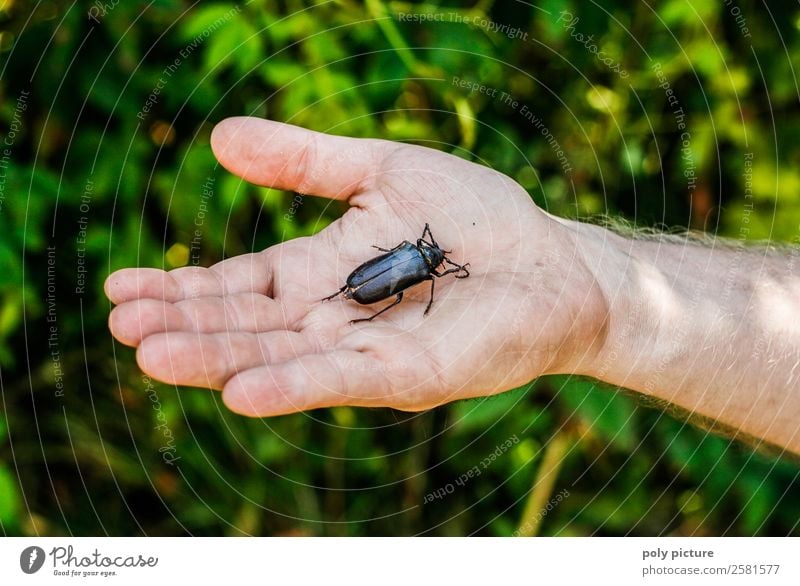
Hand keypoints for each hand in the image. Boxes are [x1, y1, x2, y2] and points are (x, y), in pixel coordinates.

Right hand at [105, 118, 607, 415]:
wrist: (550, 258)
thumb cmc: (475, 216)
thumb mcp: (382, 169)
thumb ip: (305, 161)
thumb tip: (218, 136)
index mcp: (323, 271)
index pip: (240, 284)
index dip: (184, 287)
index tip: (120, 286)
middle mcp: (334, 317)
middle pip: (249, 326)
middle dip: (187, 327)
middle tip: (122, 326)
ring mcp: (368, 351)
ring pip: (283, 358)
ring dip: (219, 359)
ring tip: (152, 357)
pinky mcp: (410, 376)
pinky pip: (343, 381)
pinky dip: (292, 386)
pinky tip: (240, 391)